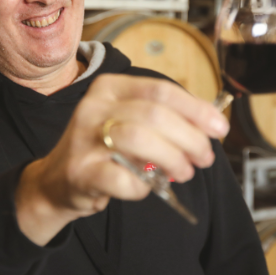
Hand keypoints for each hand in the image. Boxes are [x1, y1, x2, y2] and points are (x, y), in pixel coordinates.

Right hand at [15, 75, 229, 244]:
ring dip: (172, 158)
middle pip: (155, 115)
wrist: (56, 182)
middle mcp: (95, 107)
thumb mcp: (130, 121)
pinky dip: (144, 186)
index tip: (219, 127)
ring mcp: (84, 139)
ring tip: (185, 171)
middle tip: (204, 156)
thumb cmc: (103, 149)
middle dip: (190, 137)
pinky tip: (148, 186)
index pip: (162, 90)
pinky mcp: (80, 172)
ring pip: (139, 140)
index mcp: (111, 88)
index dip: (196, 109)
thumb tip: (210, 124)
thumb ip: (165, 118)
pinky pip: (123, 178)